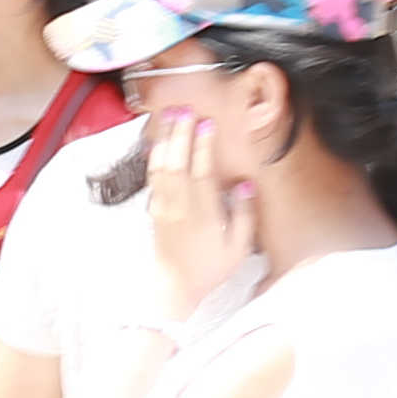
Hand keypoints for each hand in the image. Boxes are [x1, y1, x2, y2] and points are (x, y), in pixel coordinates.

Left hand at [142, 106, 257, 302]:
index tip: (207, 123)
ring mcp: (164, 207)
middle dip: (180, 134)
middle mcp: (180, 206)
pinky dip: (154, 157)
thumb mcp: (238, 247)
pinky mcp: (154, 210)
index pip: (202, 171)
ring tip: (170, 117)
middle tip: (186, 110)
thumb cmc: (209, 269)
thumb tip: (244, 184)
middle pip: (177, 162)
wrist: (175, 287)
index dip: (203, 145)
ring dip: (166, 140)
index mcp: (203, 213)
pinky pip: (152, 178)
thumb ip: (244, 214)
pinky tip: (158, 143)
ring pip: (161, 167)